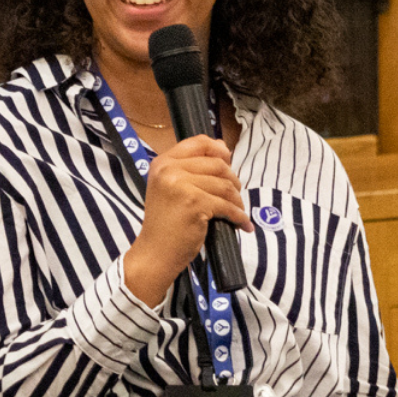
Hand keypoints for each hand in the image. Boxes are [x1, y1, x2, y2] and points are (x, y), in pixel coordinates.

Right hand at [124, 135, 252, 306]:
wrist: (155, 253)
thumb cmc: (165, 224)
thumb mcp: (170, 188)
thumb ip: (192, 168)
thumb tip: (224, 147)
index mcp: (162, 163)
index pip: (198, 142)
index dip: (219, 150)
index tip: (229, 161)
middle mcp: (169, 170)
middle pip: (217, 164)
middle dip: (233, 180)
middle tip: (235, 196)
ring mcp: (181, 185)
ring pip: (225, 184)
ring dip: (237, 200)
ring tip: (237, 210)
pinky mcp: (194, 203)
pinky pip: (227, 205)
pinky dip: (238, 216)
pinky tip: (242, 224)